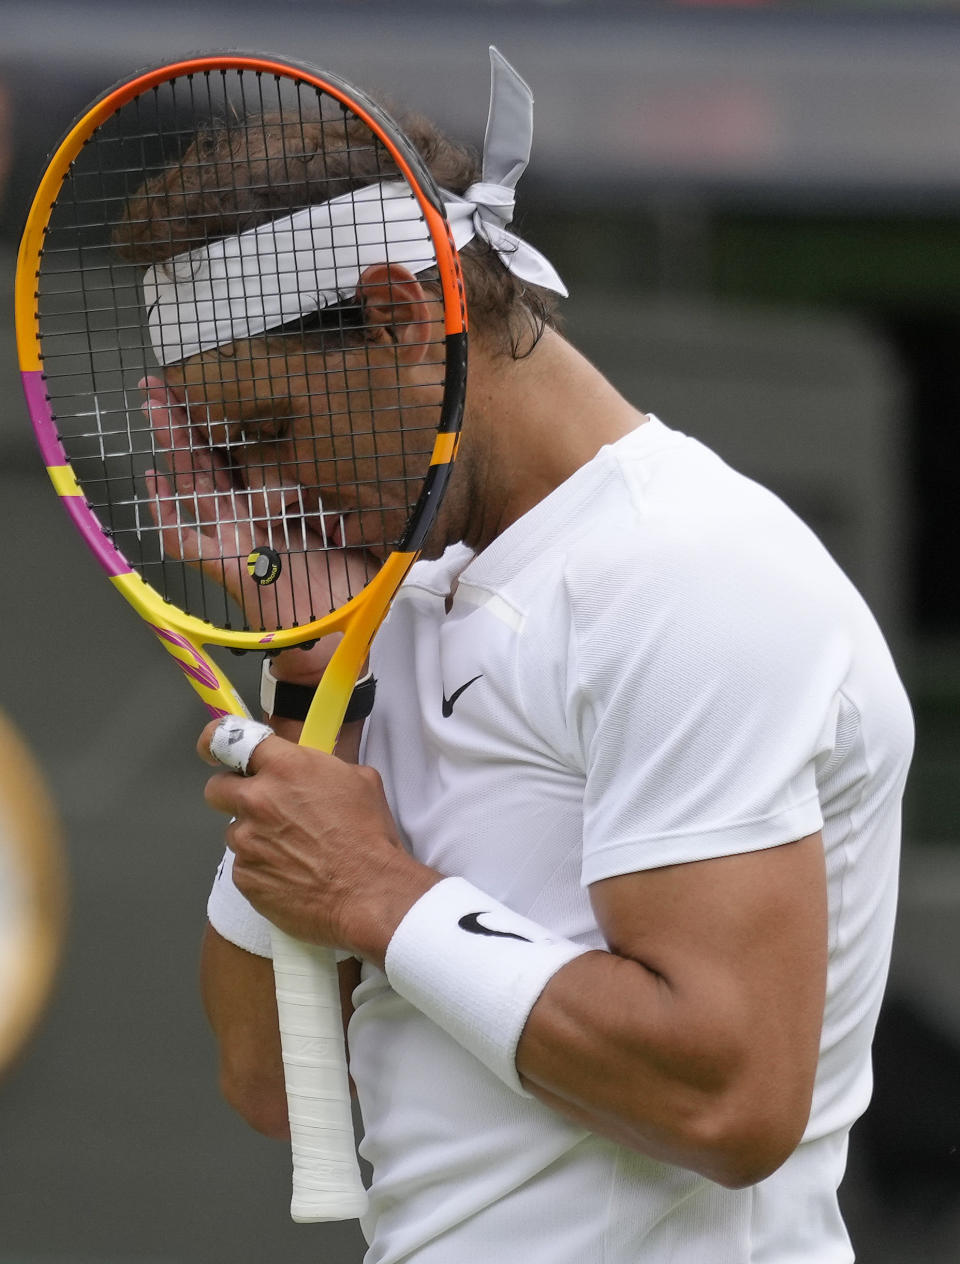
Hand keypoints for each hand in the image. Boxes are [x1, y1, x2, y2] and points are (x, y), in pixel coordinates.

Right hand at [140, 376, 374, 654]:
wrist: (334, 639)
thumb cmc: (345, 589)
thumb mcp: (359, 531)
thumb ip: (356, 501)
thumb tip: (386, 465)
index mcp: (278, 504)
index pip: (250, 453)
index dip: (235, 420)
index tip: (225, 383)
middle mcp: (250, 516)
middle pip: (213, 459)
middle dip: (188, 420)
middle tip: (164, 382)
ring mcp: (235, 538)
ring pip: (197, 485)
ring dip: (175, 445)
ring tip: (154, 407)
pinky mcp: (229, 566)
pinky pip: (188, 541)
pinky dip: (168, 516)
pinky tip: (154, 485)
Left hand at [198, 721, 438, 961]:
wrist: (369, 893)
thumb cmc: (369, 837)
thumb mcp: (359, 781)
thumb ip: (321, 768)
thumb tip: (311, 772)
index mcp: (285, 768)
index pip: (230, 740)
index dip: (216, 742)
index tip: (211, 748)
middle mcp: (258, 800)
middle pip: (217, 788)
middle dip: (234, 794)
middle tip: (261, 808)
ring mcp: (246, 841)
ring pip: (235, 832)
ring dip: (255, 837)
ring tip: (291, 852)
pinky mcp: (244, 877)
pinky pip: (244, 866)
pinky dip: (262, 869)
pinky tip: (291, 875)